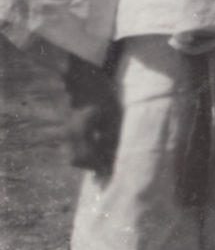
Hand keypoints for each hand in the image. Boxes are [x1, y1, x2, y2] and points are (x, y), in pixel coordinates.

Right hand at [63, 54, 117, 175]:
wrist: (84, 77)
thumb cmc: (102, 94)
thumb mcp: (112, 116)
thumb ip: (110, 138)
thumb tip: (111, 158)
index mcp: (79, 131)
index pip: (87, 158)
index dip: (99, 167)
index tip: (111, 172)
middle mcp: (69, 134)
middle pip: (77, 160)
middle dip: (92, 165)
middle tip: (109, 166)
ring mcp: (66, 131)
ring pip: (75, 154)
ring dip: (89, 159)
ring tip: (106, 156)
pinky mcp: (68, 128)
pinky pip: (75, 146)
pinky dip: (86, 150)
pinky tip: (100, 146)